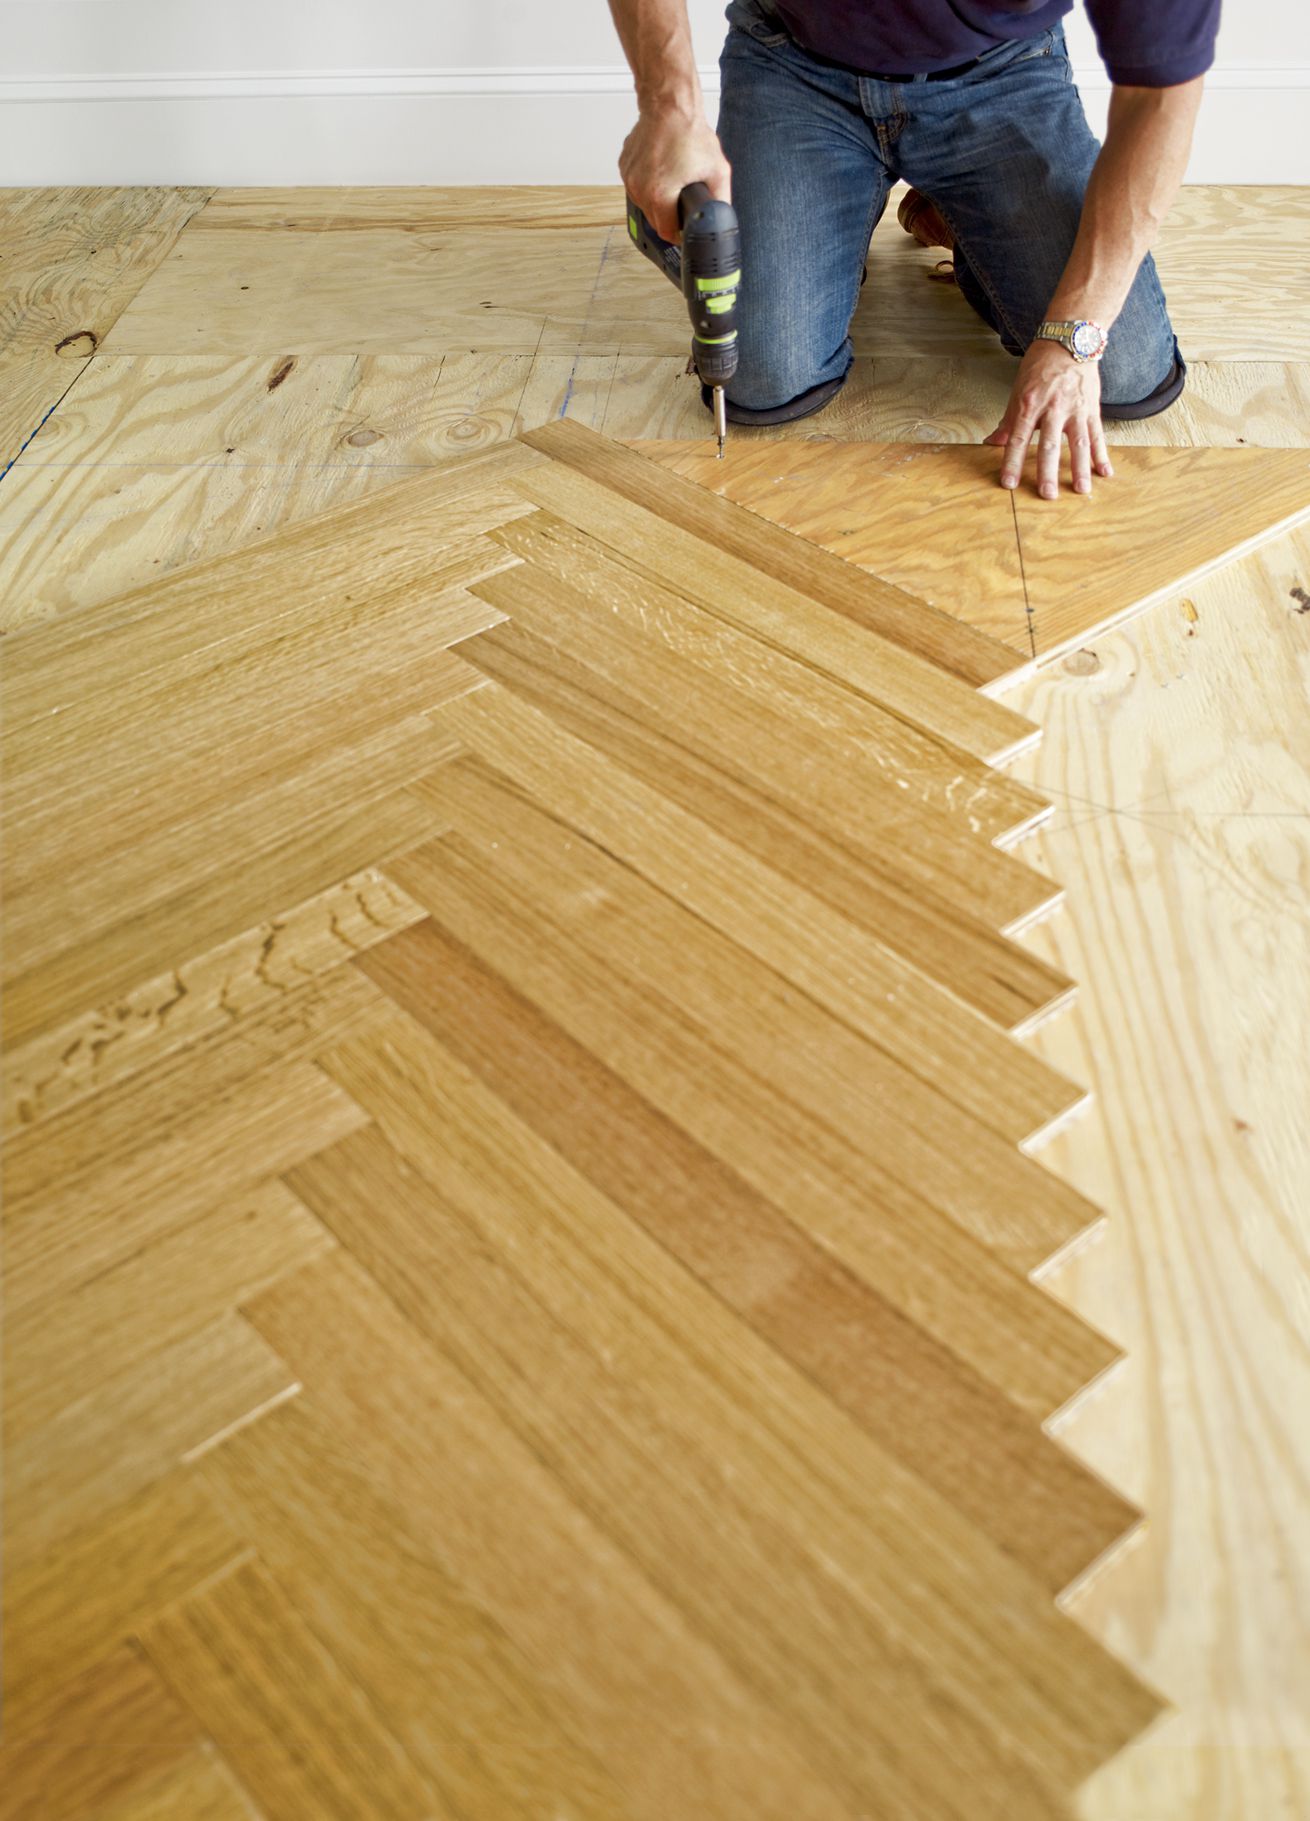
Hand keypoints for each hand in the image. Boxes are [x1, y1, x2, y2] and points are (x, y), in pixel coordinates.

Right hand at [619, 106, 730, 242]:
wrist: (669, 106)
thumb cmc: (689, 133)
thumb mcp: (717, 170)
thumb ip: (721, 200)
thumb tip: (721, 218)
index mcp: (660, 195)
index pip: (667, 233)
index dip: (679, 234)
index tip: (684, 228)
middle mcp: (640, 189)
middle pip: (655, 220)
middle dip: (669, 215)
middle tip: (682, 198)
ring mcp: (630, 179)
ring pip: (644, 204)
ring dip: (658, 200)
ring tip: (671, 180)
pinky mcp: (625, 168)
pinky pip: (637, 187)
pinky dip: (648, 184)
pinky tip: (660, 169)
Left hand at [985, 340, 1113, 499]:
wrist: (1070, 340)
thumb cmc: (1040, 366)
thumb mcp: (1018, 390)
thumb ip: (1008, 420)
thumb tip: (992, 442)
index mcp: (1030, 404)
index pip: (1018, 438)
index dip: (1012, 462)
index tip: (1009, 484)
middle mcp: (1054, 407)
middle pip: (1049, 445)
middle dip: (1048, 471)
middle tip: (1047, 495)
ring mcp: (1076, 408)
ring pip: (1078, 443)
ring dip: (1080, 469)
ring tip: (1081, 490)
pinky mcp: (1092, 408)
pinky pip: (1097, 435)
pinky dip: (1102, 455)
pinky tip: (1105, 472)